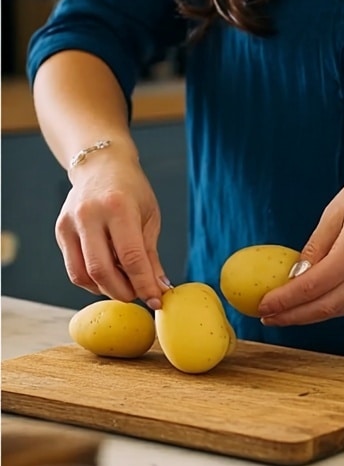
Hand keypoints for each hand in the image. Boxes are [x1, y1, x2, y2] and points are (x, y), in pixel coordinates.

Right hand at [56, 147, 168, 307]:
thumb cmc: (130, 190)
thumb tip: (160, 290)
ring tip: (124, 284)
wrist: (100, 164)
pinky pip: (75, 269)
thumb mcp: (149, 218)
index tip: (156, 301)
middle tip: (138, 294)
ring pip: (83, 274)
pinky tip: (108, 276)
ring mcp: (70, 223)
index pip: (131, 258)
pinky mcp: (61, 231)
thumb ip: (151, 256)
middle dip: (123, 292)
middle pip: (102, 270)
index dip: (144, 286)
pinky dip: (93, 282)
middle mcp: (89, 214)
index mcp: (117, 207)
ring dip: (106, 289)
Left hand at [258, 154, 343, 326]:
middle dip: (295, 315)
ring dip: (313, 315)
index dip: (286, 300)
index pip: (313, 285)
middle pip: (327, 306)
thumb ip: (316, 246)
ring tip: (287, 314)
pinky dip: (334, 305)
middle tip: (270, 318)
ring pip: (343, 309)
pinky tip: (316, 303)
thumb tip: (295, 276)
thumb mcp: (336, 209)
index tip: (265, 306)